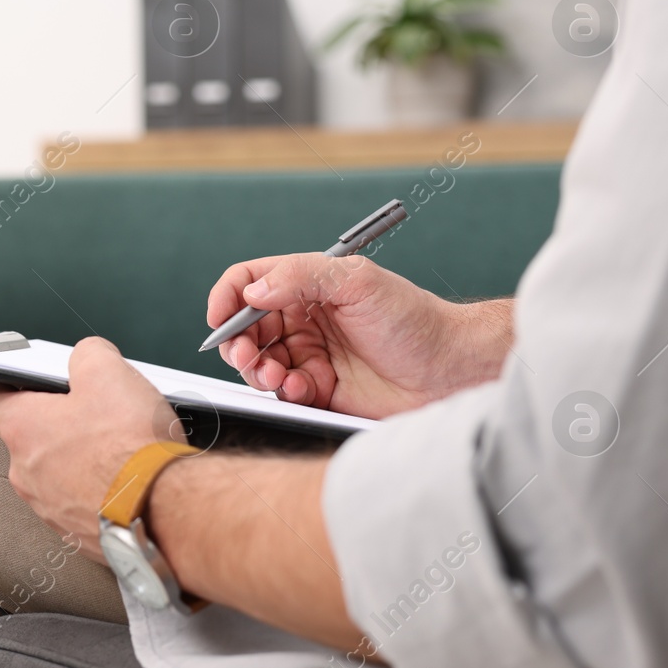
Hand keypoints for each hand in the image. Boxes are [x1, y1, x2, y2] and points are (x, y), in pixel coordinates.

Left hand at [0, 337, 179, 558]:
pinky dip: (95, 489)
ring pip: (53, 473)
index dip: (0, 384)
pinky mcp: (76, 532)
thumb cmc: (131, 447)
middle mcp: (26, 474)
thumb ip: (87, 354)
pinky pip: (78, 502)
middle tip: (89, 410)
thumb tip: (87, 356)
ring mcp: (49, 508)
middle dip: (54, 422)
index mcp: (23, 430)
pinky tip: (124, 479)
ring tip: (114, 447)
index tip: (14, 378)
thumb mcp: (109, 372)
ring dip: (75, 459)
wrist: (164, 512)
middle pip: (27, 438)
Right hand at [208, 253, 510, 418]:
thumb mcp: (358, 281)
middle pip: (245, 327)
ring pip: (258, 362)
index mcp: (308, 285)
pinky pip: (282, 392)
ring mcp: (310, 354)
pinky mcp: (319, 390)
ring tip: (277, 375)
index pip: (250, 283)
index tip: (218, 319)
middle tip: (245, 355)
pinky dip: (284, 391)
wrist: (450, 370)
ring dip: (258, 370)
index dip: (227, 298)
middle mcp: (304, 318)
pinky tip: (305, 389)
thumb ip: (301, 275)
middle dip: (237, 342)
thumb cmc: (413, 319)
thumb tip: (252, 291)